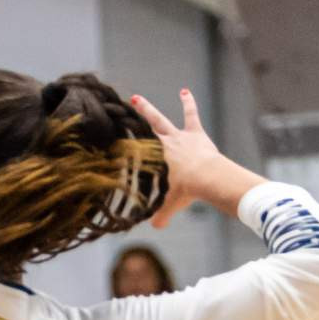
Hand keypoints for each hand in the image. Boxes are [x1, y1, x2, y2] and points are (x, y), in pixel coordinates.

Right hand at [127, 88, 251, 227]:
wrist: (208, 177)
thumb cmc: (187, 190)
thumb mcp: (171, 204)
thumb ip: (162, 215)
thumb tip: (156, 228)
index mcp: (153, 160)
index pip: (133, 151)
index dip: (121, 146)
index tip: (109, 140)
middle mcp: (162, 145)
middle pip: (140, 132)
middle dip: (127, 124)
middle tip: (115, 114)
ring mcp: (178, 137)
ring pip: (159, 120)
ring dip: (147, 110)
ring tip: (136, 98)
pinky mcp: (195, 133)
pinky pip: (190, 116)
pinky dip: (188, 103)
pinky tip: (184, 91)